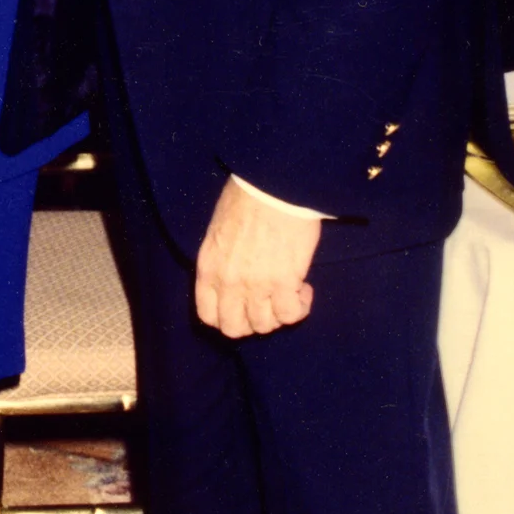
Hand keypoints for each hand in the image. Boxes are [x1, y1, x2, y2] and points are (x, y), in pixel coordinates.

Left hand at [194, 177, 320, 338]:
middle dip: (252, 322)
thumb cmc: (248, 197)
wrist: (274, 184)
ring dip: (278, 314)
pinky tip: (304, 289)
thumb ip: (222, 260)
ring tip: (289, 292)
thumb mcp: (219, 231)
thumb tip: (234, 277)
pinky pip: (291, 314)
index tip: (243, 308)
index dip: (227, 318)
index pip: (208, 315)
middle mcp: (228, 281)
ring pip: (265, 325)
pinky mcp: (284, 281)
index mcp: (208, 267)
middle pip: (235, 328)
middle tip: (267, 304)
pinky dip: (300, 308)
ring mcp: (255, 284)